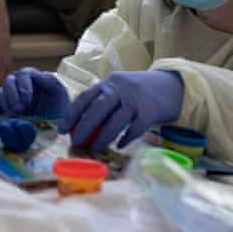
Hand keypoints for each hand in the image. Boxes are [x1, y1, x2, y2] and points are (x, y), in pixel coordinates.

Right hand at [0, 67, 69, 117]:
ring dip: (5, 104)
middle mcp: (17, 82)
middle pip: (8, 82)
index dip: (23, 86)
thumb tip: (42, 75)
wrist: (54, 115)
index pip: (23, 74)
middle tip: (20, 110)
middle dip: (12, 96)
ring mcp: (9, 94)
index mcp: (30, 75)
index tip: (28, 100)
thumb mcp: (58, 90)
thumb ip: (51, 81)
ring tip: (13, 116)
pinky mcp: (3, 105)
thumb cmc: (56, 100)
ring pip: (0, 93)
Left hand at [59, 70, 183, 151]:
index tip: (61, 129)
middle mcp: (120, 88)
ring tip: (94, 148)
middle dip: (84, 126)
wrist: (171, 85)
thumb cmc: (138, 92)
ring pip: (116, 119)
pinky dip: (126, 138)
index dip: (71, 114)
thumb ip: (101, 103)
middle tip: (75, 142)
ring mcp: (136, 99)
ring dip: (103, 135)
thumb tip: (78, 127)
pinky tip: (119, 146)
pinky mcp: (151, 111)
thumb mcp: (118, 90)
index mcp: (108, 83)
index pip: (84, 97)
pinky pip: (136, 128)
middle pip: (98, 107)